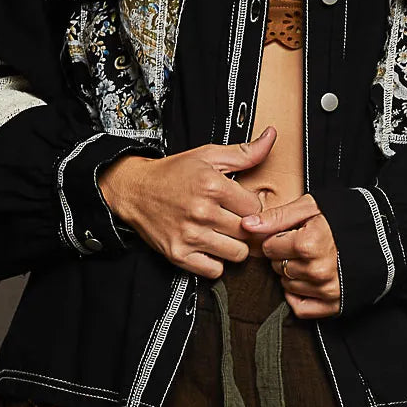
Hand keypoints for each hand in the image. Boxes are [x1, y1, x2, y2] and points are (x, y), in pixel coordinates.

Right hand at [98, 128, 275, 278]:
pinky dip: (216, 262)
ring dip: (234, 245)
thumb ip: (244, 152)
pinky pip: (215, 270)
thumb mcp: (208, 155)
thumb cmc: (174, 172)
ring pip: (236, 254)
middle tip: (234, 219)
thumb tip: (271, 136)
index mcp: (212, 186)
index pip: (255, 207)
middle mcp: (201, 212)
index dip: (252, 205)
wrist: (135, 189)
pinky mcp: (178, 255)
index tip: (242, 203)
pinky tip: (210, 246)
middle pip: (248, 232)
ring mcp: (189, 236)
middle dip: (245, 226)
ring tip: (224, 233)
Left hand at [241, 194, 340, 317]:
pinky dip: (298, 296)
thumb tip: (246, 225)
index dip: (278, 237)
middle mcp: (317, 270)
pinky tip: (308, 281)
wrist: (383, 235)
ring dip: (292, 274)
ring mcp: (326, 290)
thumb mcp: (311, 207)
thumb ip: (276, 216)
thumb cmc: (344, 216)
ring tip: (310, 259)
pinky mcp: (334, 305)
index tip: (292, 232)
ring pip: (286, 286)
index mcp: (308, 244)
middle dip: (284, 255)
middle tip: (303, 245)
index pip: (269, 247)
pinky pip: (300, 308)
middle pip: (277, 267)